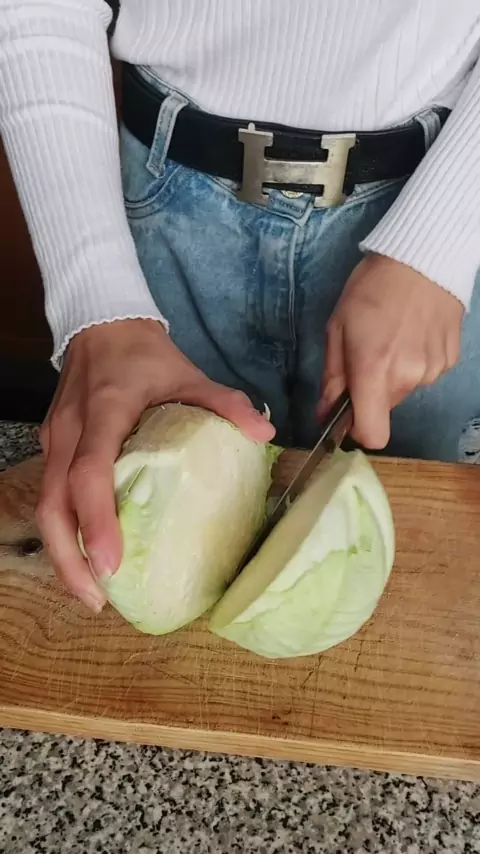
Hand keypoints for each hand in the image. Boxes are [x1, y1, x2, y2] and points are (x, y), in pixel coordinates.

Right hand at [36, 320, 274, 612]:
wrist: (101, 324)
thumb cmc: (145, 356)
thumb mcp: (189, 373)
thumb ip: (225, 402)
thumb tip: (266, 433)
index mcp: (103, 414)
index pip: (88, 473)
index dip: (97, 519)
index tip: (111, 564)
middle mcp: (69, 433)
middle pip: (52, 505)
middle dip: (69, 558)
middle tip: (99, 600)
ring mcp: (54, 441)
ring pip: (44, 506)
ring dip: (63, 553)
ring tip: (92, 592)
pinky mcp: (51, 447)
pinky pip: (50, 497)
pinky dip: (64, 532)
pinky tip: (86, 556)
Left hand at [319, 254, 462, 448]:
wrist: (421, 258)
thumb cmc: (370, 290)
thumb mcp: (337, 329)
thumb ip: (332, 378)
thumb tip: (324, 414)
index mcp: (374, 370)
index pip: (373, 434)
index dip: (357, 431)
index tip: (348, 416)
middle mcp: (408, 377)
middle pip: (384, 408)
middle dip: (370, 392)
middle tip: (366, 355)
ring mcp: (433, 370)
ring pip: (404, 390)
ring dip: (393, 375)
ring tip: (392, 337)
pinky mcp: (449, 360)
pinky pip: (424, 375)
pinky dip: (414, 362)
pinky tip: (412, 333)